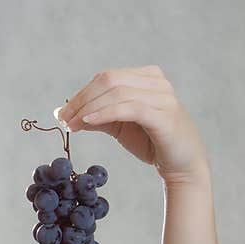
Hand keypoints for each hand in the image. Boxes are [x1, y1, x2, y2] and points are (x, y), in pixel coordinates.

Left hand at [56, 65, 209, 185]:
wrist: (182, 166)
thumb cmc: (151, 142)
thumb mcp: (119, 126)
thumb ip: (97, 116)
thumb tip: (65, 112)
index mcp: (147, 77)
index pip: (107, 77)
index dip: (81, 93)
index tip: (63, 113)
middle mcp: (157, 82)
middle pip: (110, 80)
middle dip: (82, 99)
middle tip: (63, 118)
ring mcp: (163, 97)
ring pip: (118, 92)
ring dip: (89, 108)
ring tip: (72, 124)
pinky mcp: (165, 116)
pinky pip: (129, 108)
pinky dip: (105, 113)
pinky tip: (87, 122)